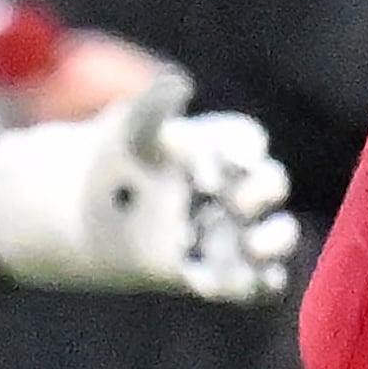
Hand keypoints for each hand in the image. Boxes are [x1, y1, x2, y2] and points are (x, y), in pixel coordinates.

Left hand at [0, 70, 299, 301]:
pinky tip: (236, 281)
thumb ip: (152, 106)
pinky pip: (255, 284)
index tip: (221, 161)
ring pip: (277, 235)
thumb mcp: (128, 129)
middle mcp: (232, 187)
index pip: (247, 140)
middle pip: (272, 183)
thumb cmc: (114, 161)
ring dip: (275, 241)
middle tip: (235, 201)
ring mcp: (230, 230)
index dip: (243, 149)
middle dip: (264, 190)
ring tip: (253, 246)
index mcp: (216, 146)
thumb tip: (177, 84)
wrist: (90, 214)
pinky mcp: (220, 271)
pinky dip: (254, 285)